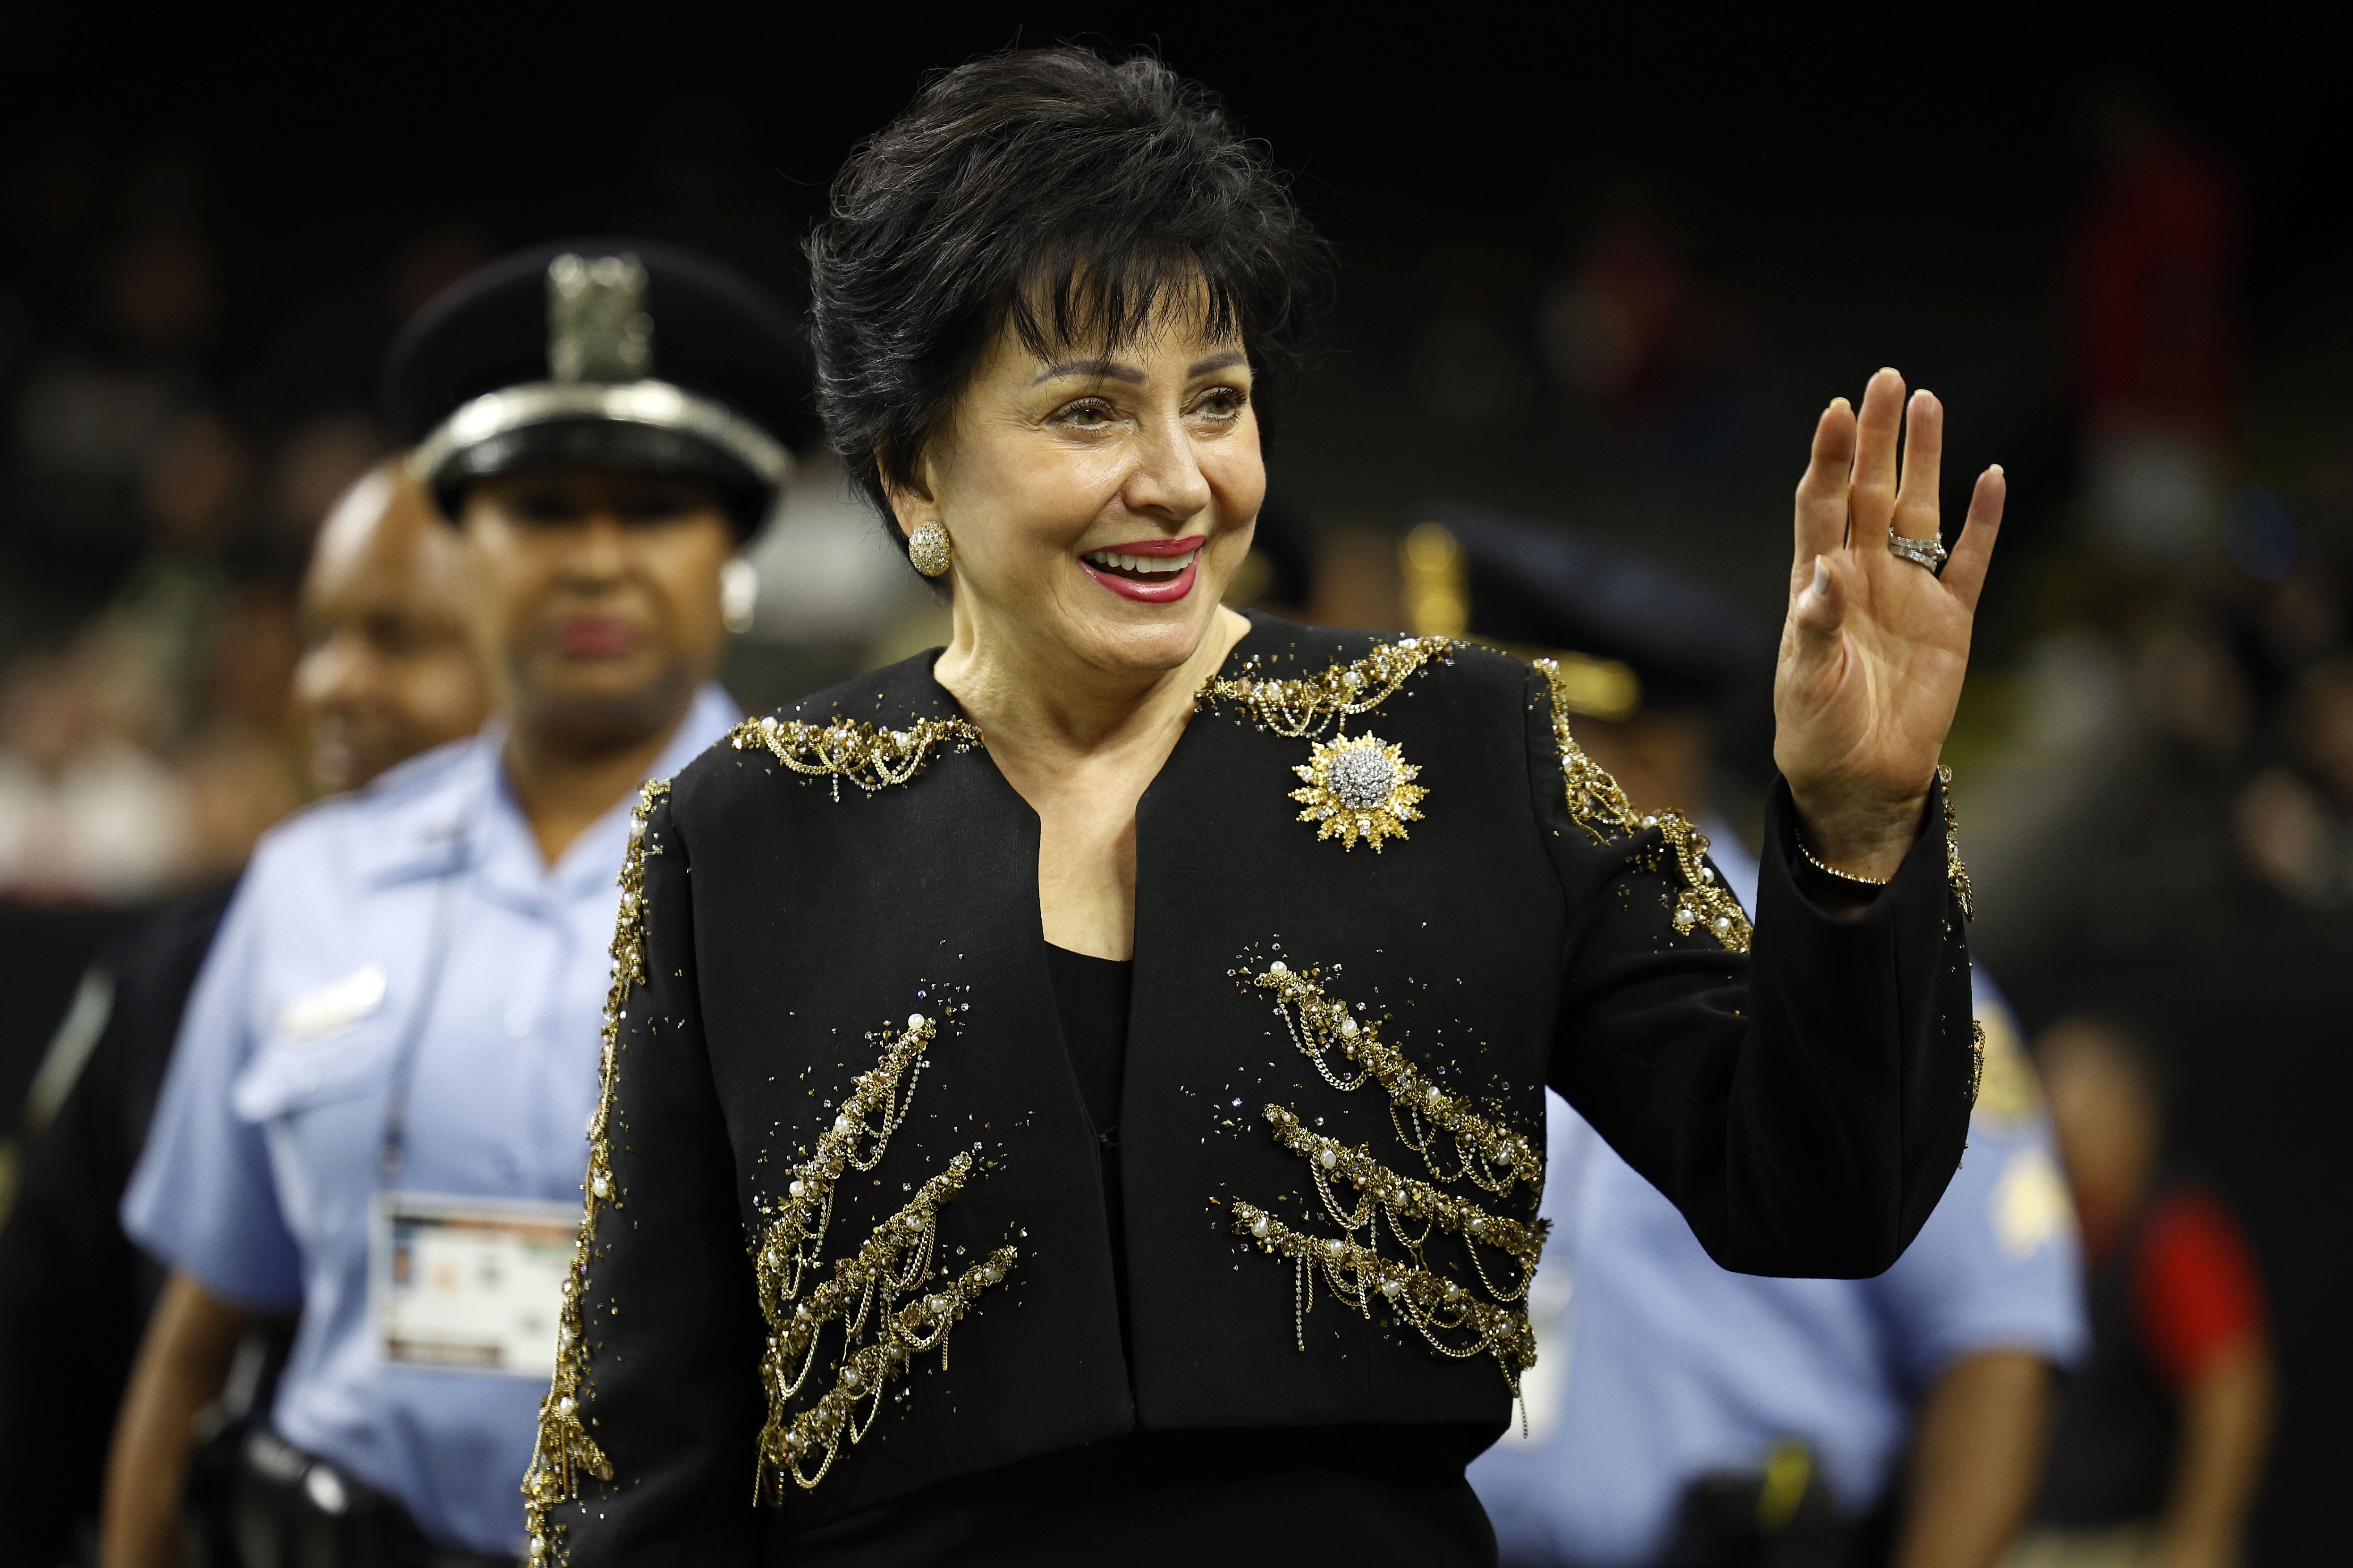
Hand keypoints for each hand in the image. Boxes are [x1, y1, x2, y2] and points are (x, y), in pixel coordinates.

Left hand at [1773, 368, 2003, 879]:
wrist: (1860, 779)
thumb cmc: (1816, 731)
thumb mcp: (1806, 681)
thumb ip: (1815, 627)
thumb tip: (1824, 577)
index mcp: (1816, 583)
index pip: (1822, 504)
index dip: (1831, 457)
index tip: (1837, 409)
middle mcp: (1862, 575)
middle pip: (1871, 490)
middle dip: (1878, 436)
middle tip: (1887, 379)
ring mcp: (1908, 592)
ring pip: (1918, 510)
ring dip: (1924, 459)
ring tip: (1928, 402)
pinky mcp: (1950, 619)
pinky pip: (1969, 560)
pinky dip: (1983, 522)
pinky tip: (1991, 477)